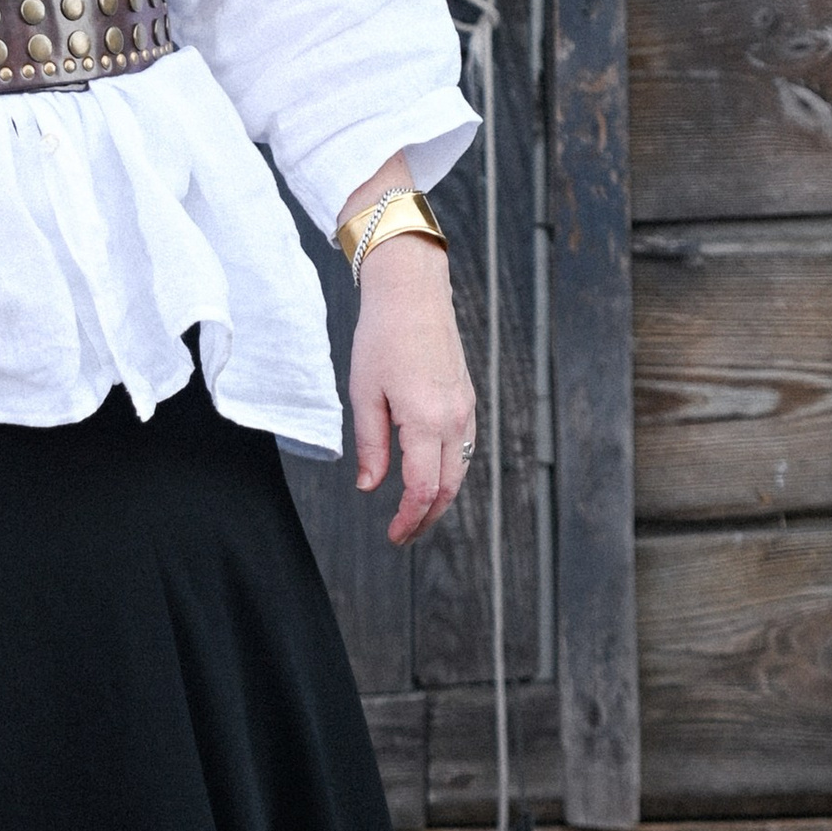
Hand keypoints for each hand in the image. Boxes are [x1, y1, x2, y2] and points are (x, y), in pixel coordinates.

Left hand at [348, 238, 474, 545]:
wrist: (414, 295)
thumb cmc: (382, 338)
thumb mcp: (364, 395)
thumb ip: (370, 446)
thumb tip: (369, 486)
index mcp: (426, 421)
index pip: (424, 489)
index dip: (408, 519)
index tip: (393, 536)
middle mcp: (454, 420)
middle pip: (448, 489)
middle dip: (425, 518)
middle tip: (402, 535)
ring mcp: (465, 410)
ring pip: (460, 471)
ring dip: (439, 499)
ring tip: (413, 514)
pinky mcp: (467, 401)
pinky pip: (464, 449)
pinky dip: (449, 473)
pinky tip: (429, 478)